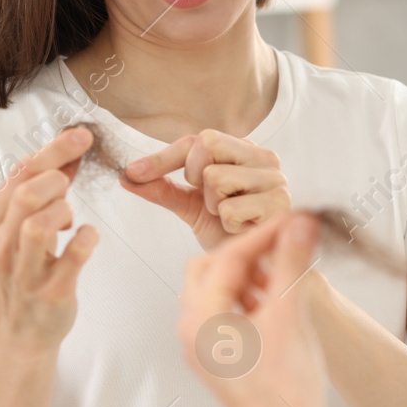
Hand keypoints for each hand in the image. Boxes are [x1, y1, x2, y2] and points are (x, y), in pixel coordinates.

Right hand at [0, 125, 100, 348]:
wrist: (18, 333)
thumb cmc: (23, 272)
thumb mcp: (18, 230)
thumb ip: (40, 194)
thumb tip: (69, 154)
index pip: (18, 175)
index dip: (53, 150)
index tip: (81, 135)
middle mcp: (0, 247)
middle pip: (26, 195)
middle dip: (56, 178)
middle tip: (70, 182)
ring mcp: (24, 272)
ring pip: (38, 226)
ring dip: (63, 211)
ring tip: (69, 219)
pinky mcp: (51, 293)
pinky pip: (74, 258)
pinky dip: (87, 239)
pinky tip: (88, 236)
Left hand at [121, 129, 291, 248]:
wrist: (252, 266)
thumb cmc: (226, 232)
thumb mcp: (189, 205)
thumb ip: (161, 188)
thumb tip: (126, 175)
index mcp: (243, 151)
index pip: (198, 140)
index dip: (163, 157)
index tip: (134, 172)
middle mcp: (264, 158)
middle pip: (207, 146)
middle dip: (196, 180)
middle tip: (212, 202)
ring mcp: (276, 179)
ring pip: (217, 178)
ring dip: (213, 207)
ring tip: (230, 217)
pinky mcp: (280, 204)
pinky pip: (231, 208)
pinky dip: (228, 224)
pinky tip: (243, 228)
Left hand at [177, 211, 329, 406]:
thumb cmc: (285, 390)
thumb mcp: (290, 316)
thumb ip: (291, 264)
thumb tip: (298, 222)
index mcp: (200, 318)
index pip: (228, 256)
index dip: (264, 233)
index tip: (294, 218)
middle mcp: (193, 331)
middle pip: (211, 269)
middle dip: (248, 253)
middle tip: (285, 244)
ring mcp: (205, 348)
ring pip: (218, 291)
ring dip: (249, 275)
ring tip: (285, 273)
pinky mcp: (222, 361)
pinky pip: (228, 315)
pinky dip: (250, 299)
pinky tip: (280, 303)